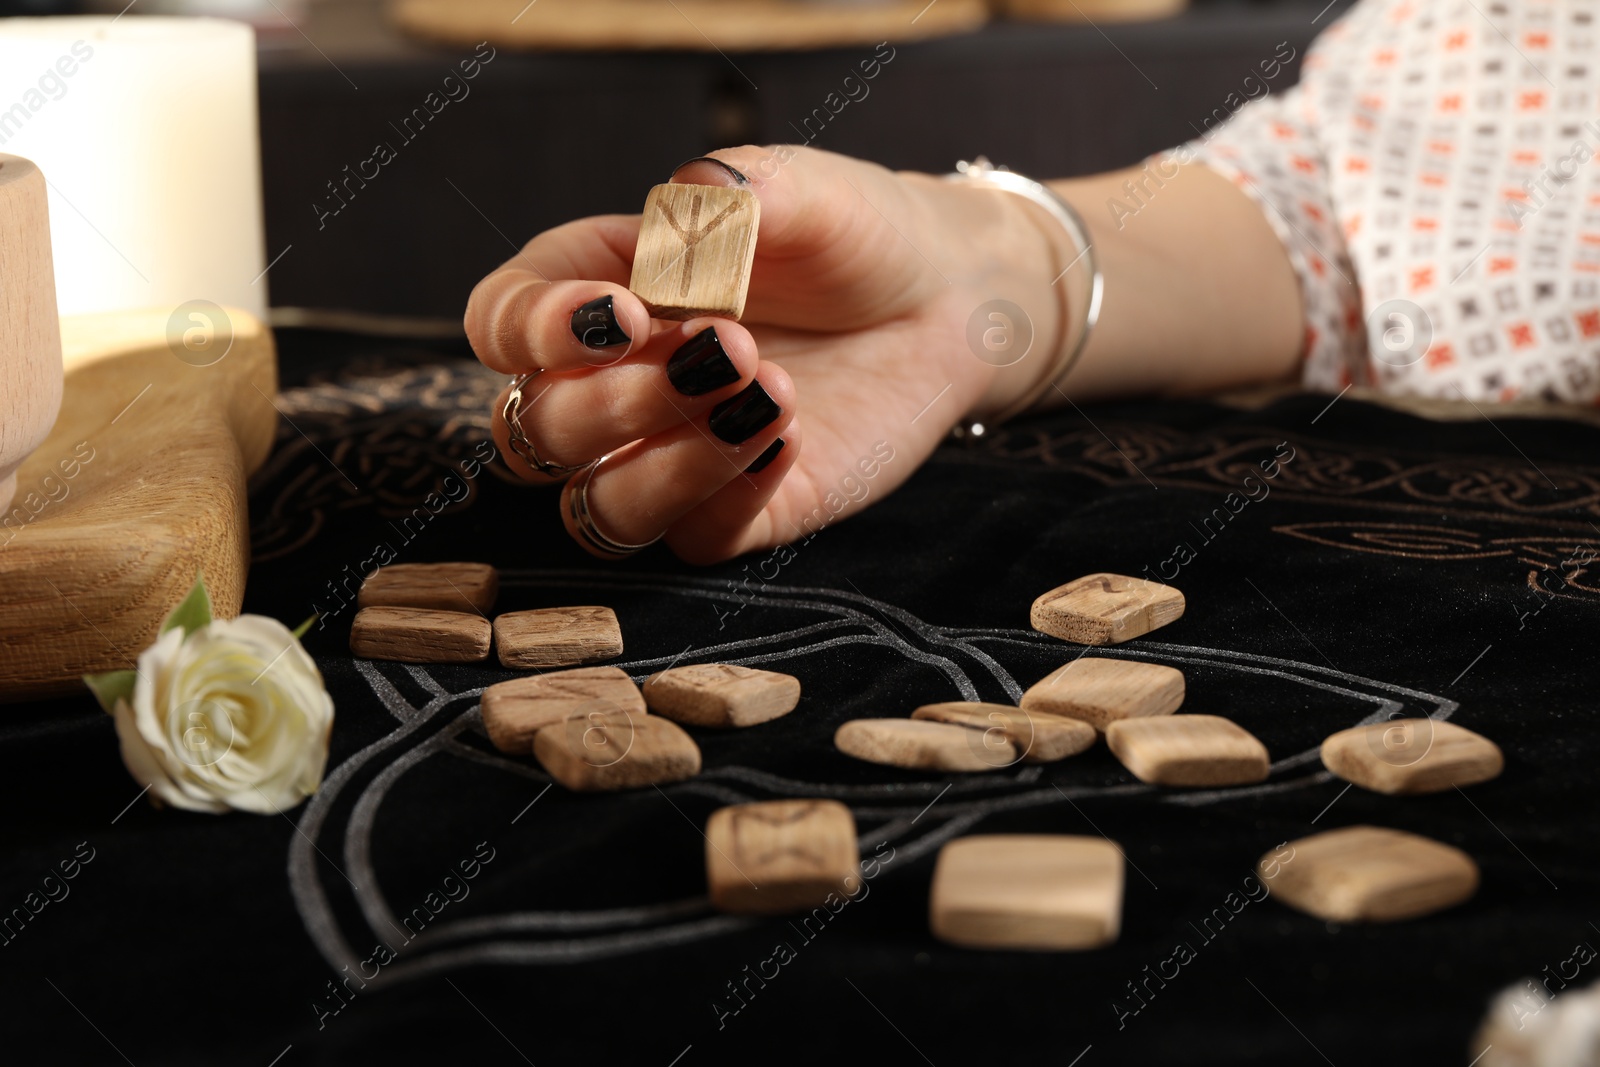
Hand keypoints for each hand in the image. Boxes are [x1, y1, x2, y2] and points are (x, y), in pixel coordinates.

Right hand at [465, 145, 1066, 563]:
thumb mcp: (794, 190)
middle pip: (534, 433)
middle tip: (728, 347)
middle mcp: (613, 384)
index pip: (498, 326)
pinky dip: (731, 497)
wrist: (947, 296)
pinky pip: (692, 541)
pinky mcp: (737, 511)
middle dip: (613, 402)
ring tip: (766, 395)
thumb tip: (686, 203)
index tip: (624, 310)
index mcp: (593, 292)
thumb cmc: (848, 231)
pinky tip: (791, 436)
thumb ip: (732, 194)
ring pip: (595, 511)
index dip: (533, 330)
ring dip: (664, 467)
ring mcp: (669, 457)